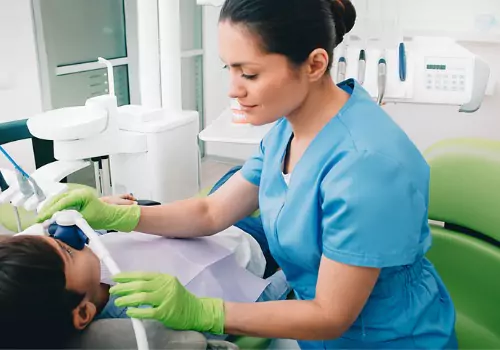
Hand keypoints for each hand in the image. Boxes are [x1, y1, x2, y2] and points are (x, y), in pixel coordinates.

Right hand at [37, 188, 140, 231]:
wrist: (109, 216)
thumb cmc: (101, 217)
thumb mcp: (85, 220)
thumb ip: (70, 220)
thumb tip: (54, 223)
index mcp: (81, 195)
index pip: (62, 202)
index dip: (50, 211)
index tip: (41, 218)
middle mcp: (78, 192)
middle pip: (57, 199)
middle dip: (47, 209)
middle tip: (38, 219)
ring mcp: (76, 194)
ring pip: (58, 199)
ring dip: (49, 208)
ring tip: (41, 218)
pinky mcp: (75, 198)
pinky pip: (61, 201)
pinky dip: (54, 208)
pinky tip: (49, 215)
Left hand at [110, 272, 224, 333]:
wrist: (197, 311)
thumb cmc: (180, 299)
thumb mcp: (168, 286)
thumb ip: (154, 284)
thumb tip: (132, 284)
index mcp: (165, 278)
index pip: (142, 275)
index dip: (127, 276)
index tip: (116, 278)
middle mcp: (165, 286)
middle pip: (140, 285)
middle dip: (123, 287)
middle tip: (113, 291)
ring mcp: (166, 299)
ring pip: (142, 297)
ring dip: (127, 299)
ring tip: (118, 302)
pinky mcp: (166, 312)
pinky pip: (148, 311)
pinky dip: (137, 311)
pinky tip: (130, 311)